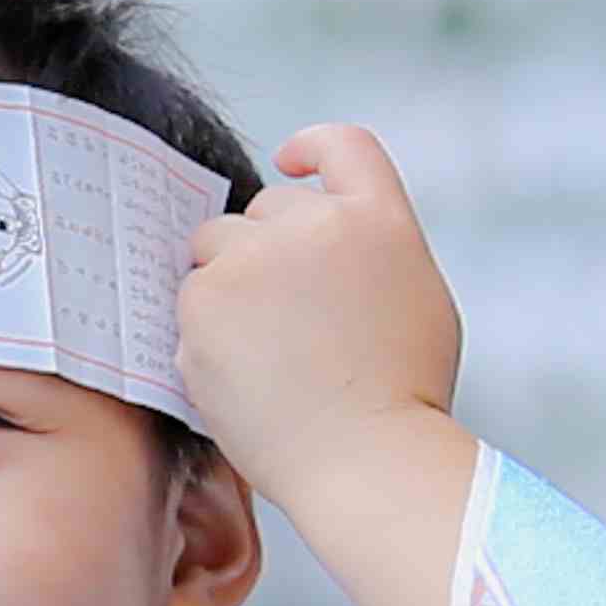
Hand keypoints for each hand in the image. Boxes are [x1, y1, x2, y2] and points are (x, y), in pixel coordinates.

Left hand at [186, 124, 466, 469]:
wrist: (365, 460)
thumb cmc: (401, 397)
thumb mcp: (415, 297)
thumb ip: (368, 248)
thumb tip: (320, 230)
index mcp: (378, 220)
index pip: (343, 145)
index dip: (311, 147)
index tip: (288, 162)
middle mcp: (315, 224)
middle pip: (266, 206)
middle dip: (267, 249)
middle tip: (291, 321)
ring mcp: (254, 258)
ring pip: (217, 247)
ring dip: (230, 284)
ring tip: (270, 352)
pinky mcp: (205, 298)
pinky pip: (191, 299)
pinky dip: (208, 332)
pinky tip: (247, 375)